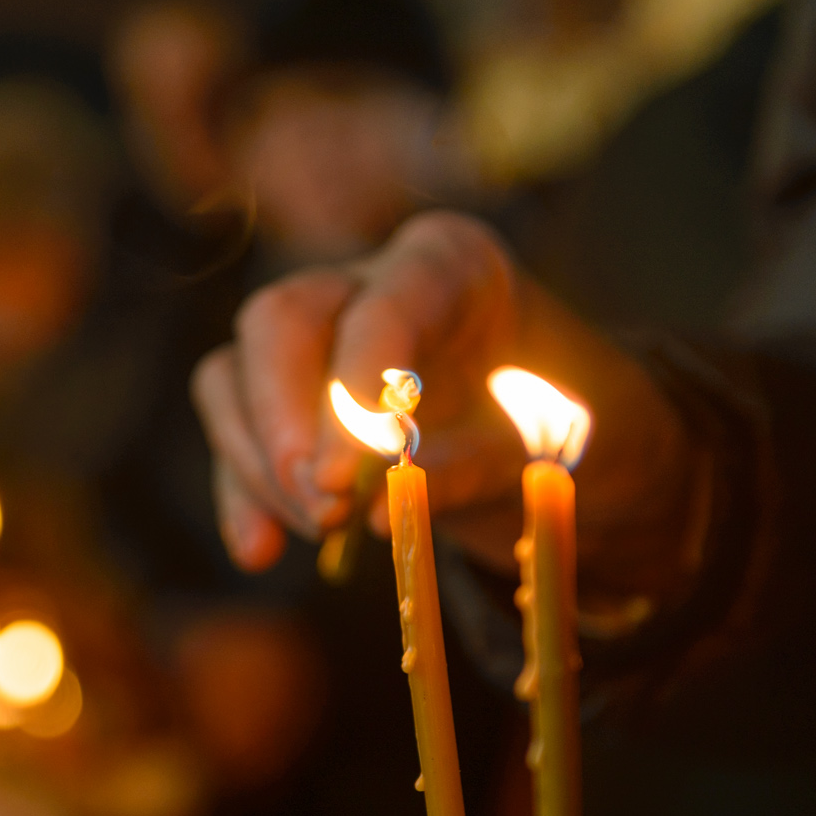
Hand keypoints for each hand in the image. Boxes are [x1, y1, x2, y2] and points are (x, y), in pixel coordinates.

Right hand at [191, 211, 701, 600]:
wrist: (577, 454)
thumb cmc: (580, 429)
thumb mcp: (557, 447)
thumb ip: (473, 467)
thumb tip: (375, 511)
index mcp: (448, 264)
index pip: (378, 306)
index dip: (350, 385)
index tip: (340, 476)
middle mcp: (368, 281)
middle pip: (278, 322)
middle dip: (282, 421)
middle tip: (320, 505)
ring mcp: (319, 336)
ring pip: (235, 374)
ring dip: (261, 464)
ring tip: (322, 529)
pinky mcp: (288, 398)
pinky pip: (236, 434)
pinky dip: (242, 494)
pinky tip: (261, 550)